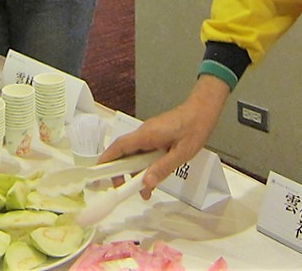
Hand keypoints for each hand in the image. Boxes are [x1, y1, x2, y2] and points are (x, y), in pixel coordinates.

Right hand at [97, 75, 230, 197]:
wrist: (203, 111)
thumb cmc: (194, 128)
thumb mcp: (181, 153)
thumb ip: (163, 168)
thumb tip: (146, 182)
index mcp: (147, 134)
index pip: (119, 147)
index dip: (106, 160)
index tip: (98, 174)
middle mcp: (144, 133)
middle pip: (123, 152)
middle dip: (120, 172)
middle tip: (123, 189)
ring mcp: (149, 134)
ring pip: (134, 154)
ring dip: (135, 172)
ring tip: (143, 191)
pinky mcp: (155, 137)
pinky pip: (143, 153)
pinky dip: (144, 166)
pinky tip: (152, 179)